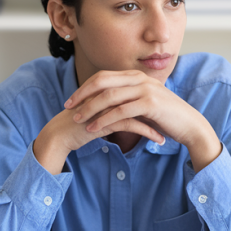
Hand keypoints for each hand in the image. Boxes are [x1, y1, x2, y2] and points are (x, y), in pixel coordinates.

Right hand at [32, 77, 164, 174]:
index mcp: (108, 90)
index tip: (164, 115)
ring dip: (156, 124)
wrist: (59, 135)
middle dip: (158, 112)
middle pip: (140, 99)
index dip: (151, 104)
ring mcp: (107, 105)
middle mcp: (109, 94)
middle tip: (171, 123)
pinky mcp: (105, 119)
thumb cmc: (77, 126)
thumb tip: (129, 113)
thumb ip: (112, 110)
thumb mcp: (98, 115)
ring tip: (168, 134)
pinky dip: (148, 132)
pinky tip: (159, 140)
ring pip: (139, 111)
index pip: (136, 93)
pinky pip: (132, 124)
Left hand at [68, 70, 221, 172]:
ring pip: (109, 96)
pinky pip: (121, 111)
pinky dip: (104, 119)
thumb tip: (104, 103)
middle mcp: (139, 79)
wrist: (189, 124)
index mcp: (135, 76)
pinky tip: (94, 128)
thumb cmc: (164, 116)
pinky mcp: (150, 103)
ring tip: (78, 120)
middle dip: (82, 95)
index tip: (71, 99)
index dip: (85, 87)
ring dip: (90, 108)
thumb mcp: (143, 103)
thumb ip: (126, 99)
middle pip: (102, 82)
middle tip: (68, 107)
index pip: (103, 76)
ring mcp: (145, 89)